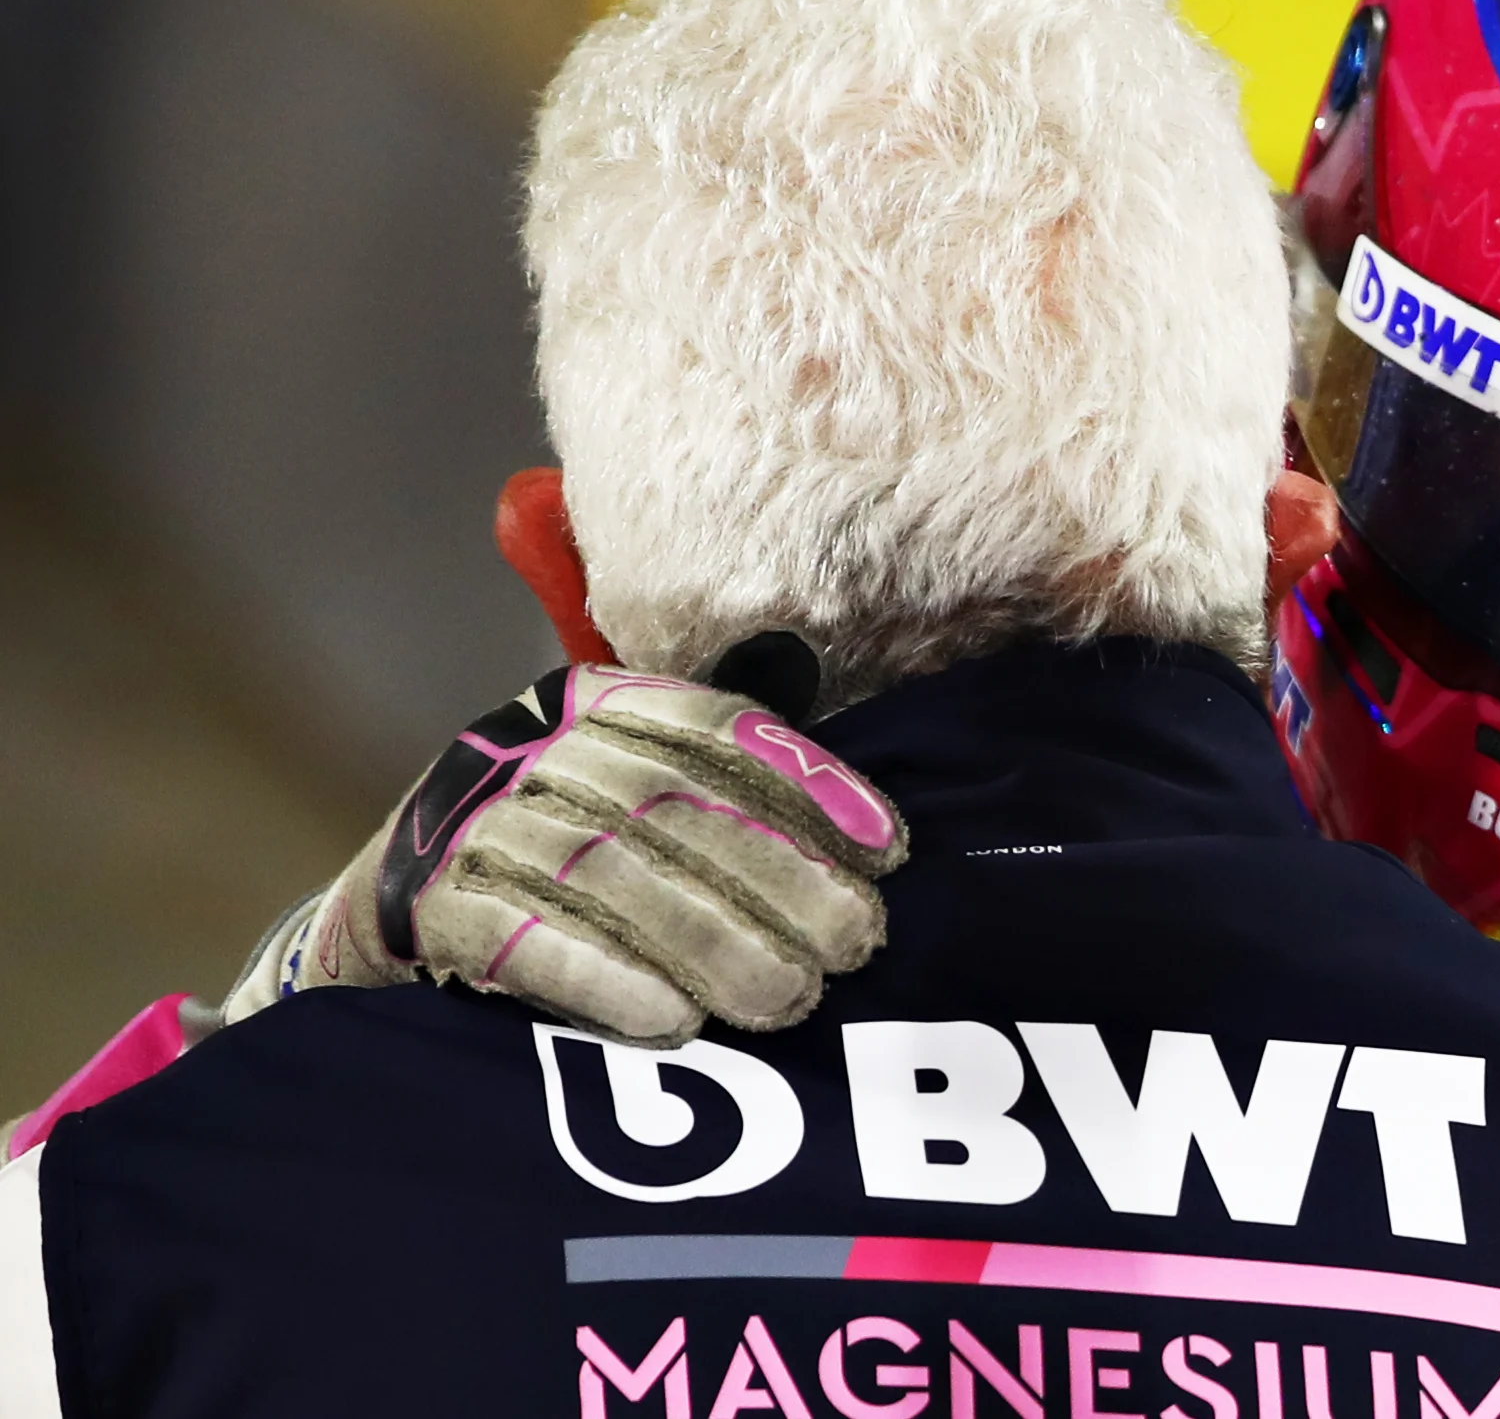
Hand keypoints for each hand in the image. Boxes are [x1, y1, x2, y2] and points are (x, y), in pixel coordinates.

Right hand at [225, 638, 905, 1045]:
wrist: (382, 901)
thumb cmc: (553, 849)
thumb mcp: (629, 795)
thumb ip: (727, 801)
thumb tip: (873, 852)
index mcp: (595, 704)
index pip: (713, 727)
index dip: (806, 783)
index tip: (889, 851)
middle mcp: (534, 749)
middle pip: (674, 808)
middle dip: (779, 878)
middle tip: (857, 945)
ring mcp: (476, 825)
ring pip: (611, 878)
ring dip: (712, 942)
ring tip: (790, 999)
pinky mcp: (428, 908)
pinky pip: (524, 944)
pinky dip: (603, 981)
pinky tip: (674, 1023)